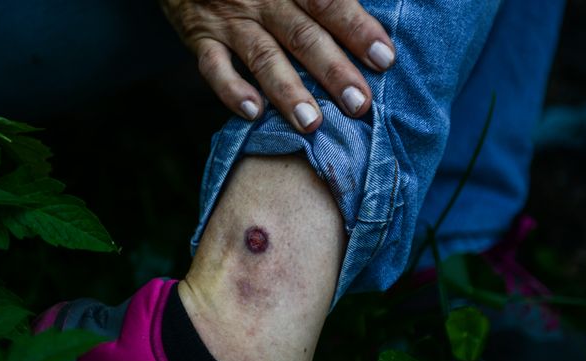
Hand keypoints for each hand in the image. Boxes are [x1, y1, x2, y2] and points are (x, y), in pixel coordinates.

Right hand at [159, 0, 395, 132]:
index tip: (385, 59)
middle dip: (333, 71)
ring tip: (311, 123)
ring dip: (288, 92)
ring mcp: (230, 20)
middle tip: (359, 103)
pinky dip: (231, 90)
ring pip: (262, 57)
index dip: (357, 29)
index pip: (328, 3)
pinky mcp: (201, 37)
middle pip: (302, 35)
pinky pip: (213, 66)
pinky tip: (253, 113)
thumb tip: (373, 13)